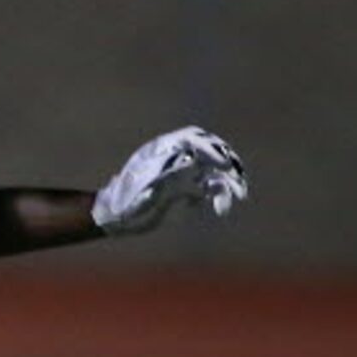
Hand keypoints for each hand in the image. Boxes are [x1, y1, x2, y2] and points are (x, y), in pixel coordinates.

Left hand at [92, 126, 247, 235]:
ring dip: (231, 180)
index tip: (223, 163)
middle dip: (227, 159)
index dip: (208, 147)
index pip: (190, 138)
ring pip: (216, 169)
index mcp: (160, 150)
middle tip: (236, 175)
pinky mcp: (190, 189)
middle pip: (209, 148)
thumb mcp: (137, 192)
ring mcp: (184, 172)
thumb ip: (158, 182)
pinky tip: (220, 210)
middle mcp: (175, 157)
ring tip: (240, 195)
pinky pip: (214, 186)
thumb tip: (183, 167)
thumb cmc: (122, 203)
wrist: (116, 217)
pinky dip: (222, 196)